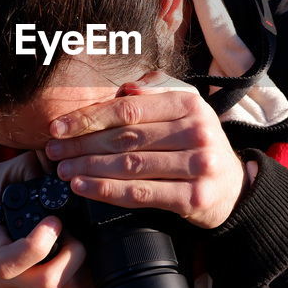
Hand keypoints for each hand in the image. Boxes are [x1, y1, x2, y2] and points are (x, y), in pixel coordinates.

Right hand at [0, 150, 92, 287]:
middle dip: (72, 255)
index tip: (53, 220)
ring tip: (74, 245)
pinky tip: (76, 259)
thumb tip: (50, 156)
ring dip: (82, 266)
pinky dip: (85, 279)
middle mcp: (12, 281)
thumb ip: (17, 170)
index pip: (12, 262)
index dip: (38, 243)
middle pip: (49, 283)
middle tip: (72, 235)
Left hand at [45, 70, 258, 229]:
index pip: (129, 110)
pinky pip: (141, 194)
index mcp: (189, 105)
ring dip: (89, 168)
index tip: (59, 126)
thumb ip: (153, 97)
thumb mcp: (183, 112)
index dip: (89, 118)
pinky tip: (84, 187)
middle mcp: (197, 131)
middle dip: (82, 144)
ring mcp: (198, 166)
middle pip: (126, 138)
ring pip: (130, 166)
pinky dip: (107, 191)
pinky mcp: (194, 197)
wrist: (233, 187)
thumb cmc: (196, 145)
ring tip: (63, 169)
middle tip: (53, 150)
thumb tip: (123, 90)